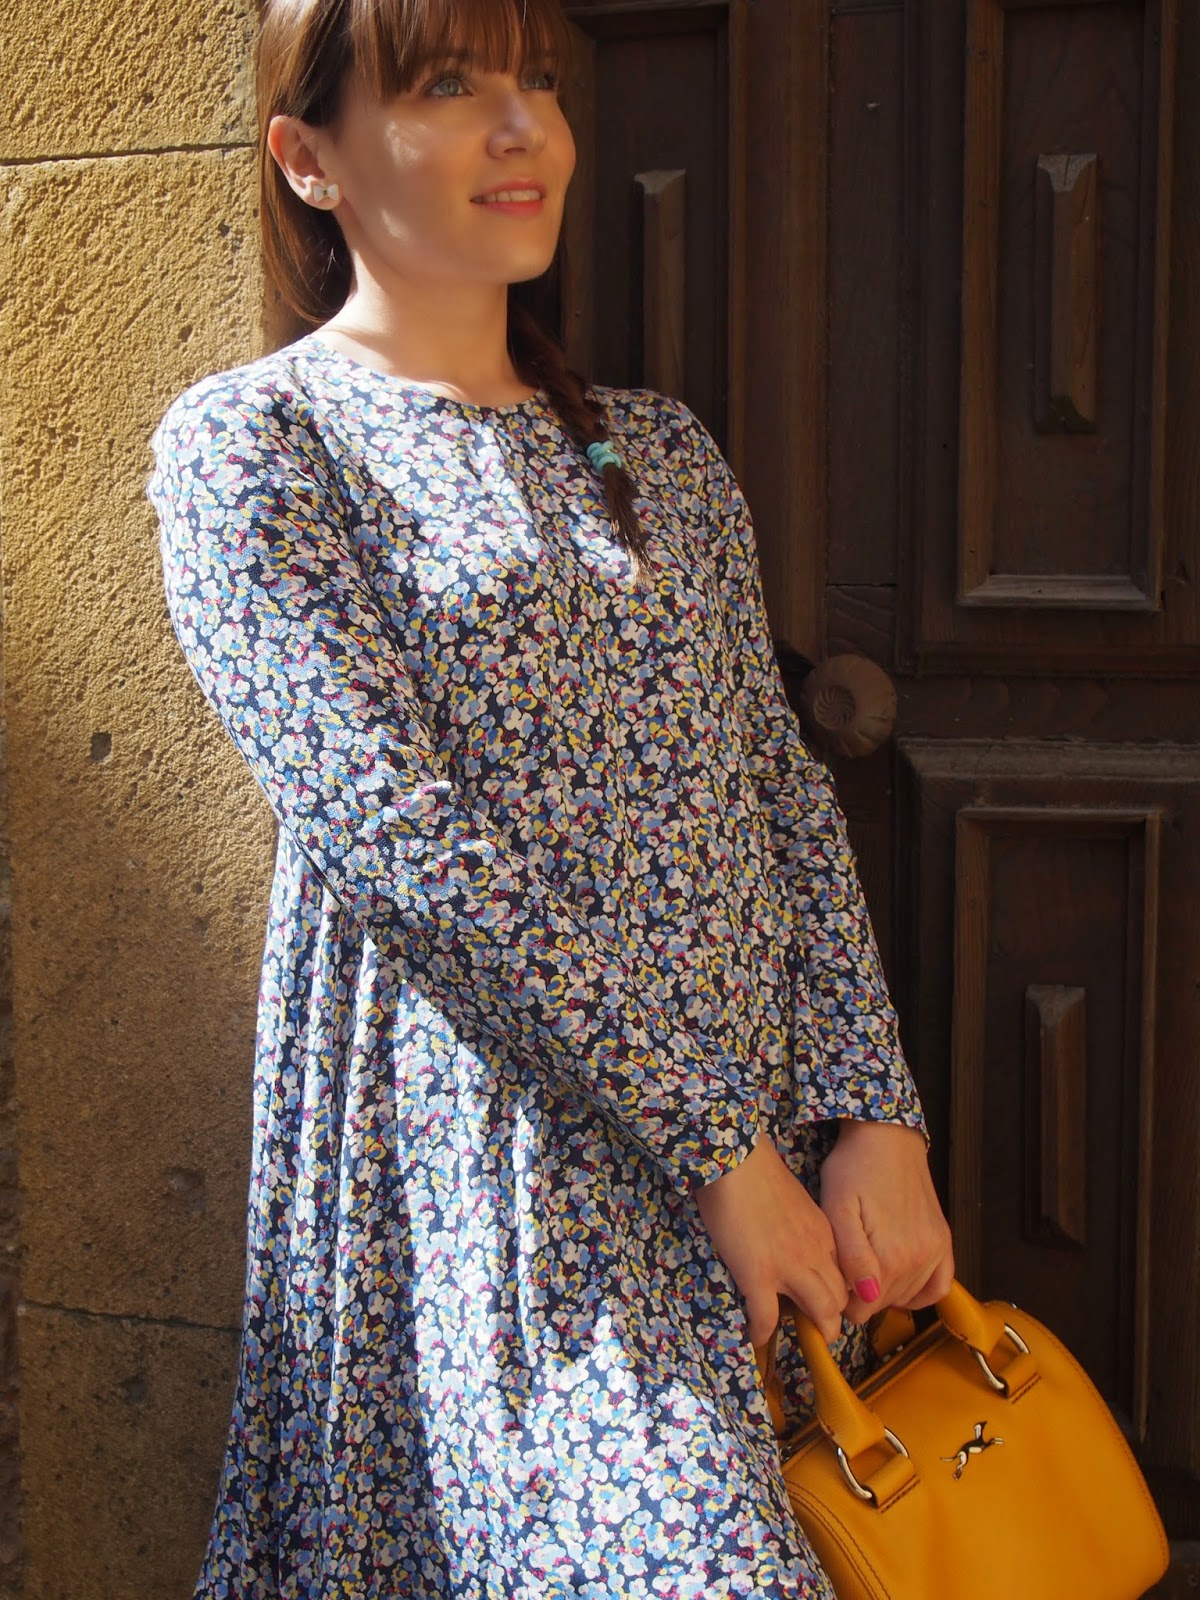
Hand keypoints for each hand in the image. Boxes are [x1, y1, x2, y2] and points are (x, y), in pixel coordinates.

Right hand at [696, 1133, 848, 1346]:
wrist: (736, 1159)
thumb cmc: (758, 1169)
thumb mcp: (795, 1200)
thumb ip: (802, 1225)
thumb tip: (790, 1240)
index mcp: (825, 1233)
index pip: (846, 1276)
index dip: (838, 1294)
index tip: (824, 1301)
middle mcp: (816, 1253)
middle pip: (839, 1301)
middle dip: (829, 1320)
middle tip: (811, 1325)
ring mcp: (789, 1267)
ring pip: (820, 1315)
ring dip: (808, 1331)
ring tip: (792, 1334)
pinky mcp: (758, 1276)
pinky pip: (766, 1319)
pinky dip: (761, 1333)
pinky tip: (754, 1335)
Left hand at [818, 1119, 953, 1324]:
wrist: (886, 1136)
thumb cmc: (853, 1167)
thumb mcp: (838, 1208)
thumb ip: (852, 1257)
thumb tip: (869, 1298)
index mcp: (891, 1256)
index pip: (863, 1309)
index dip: (842, 1300)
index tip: (832, 1279)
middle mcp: (920, 1259)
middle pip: (884, 1304)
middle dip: (862, 1295)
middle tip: (845, 1266)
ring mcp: (936, 1250)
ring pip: (908, 1296)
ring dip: (887, 1291)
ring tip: (867, 1265)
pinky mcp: (944, 1240)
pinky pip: (940, 1286)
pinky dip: (921, 1291)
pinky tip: (901, 1279)